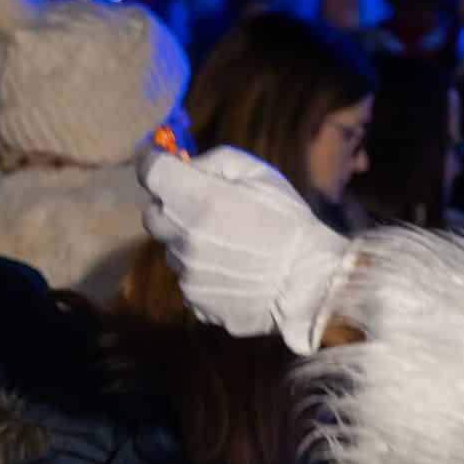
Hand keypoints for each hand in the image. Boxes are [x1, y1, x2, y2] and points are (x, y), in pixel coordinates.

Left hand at [142, 145, 356, 354]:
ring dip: (188, 242)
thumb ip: (215, 161)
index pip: (150, 173)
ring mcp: (187, 274)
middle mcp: (184, 238)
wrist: (313, 285)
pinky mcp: (195, 302)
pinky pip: (188, 279)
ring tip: (229, 245)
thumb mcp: (260, 174)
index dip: (152, 164)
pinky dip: (202, 271)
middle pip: (152, 215)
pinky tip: (233, 270)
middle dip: (169, 206)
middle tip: (200, 206)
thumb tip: (184, 166)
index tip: (160, 162)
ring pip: (172, 250)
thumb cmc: (290, 222)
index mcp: (198, 200)